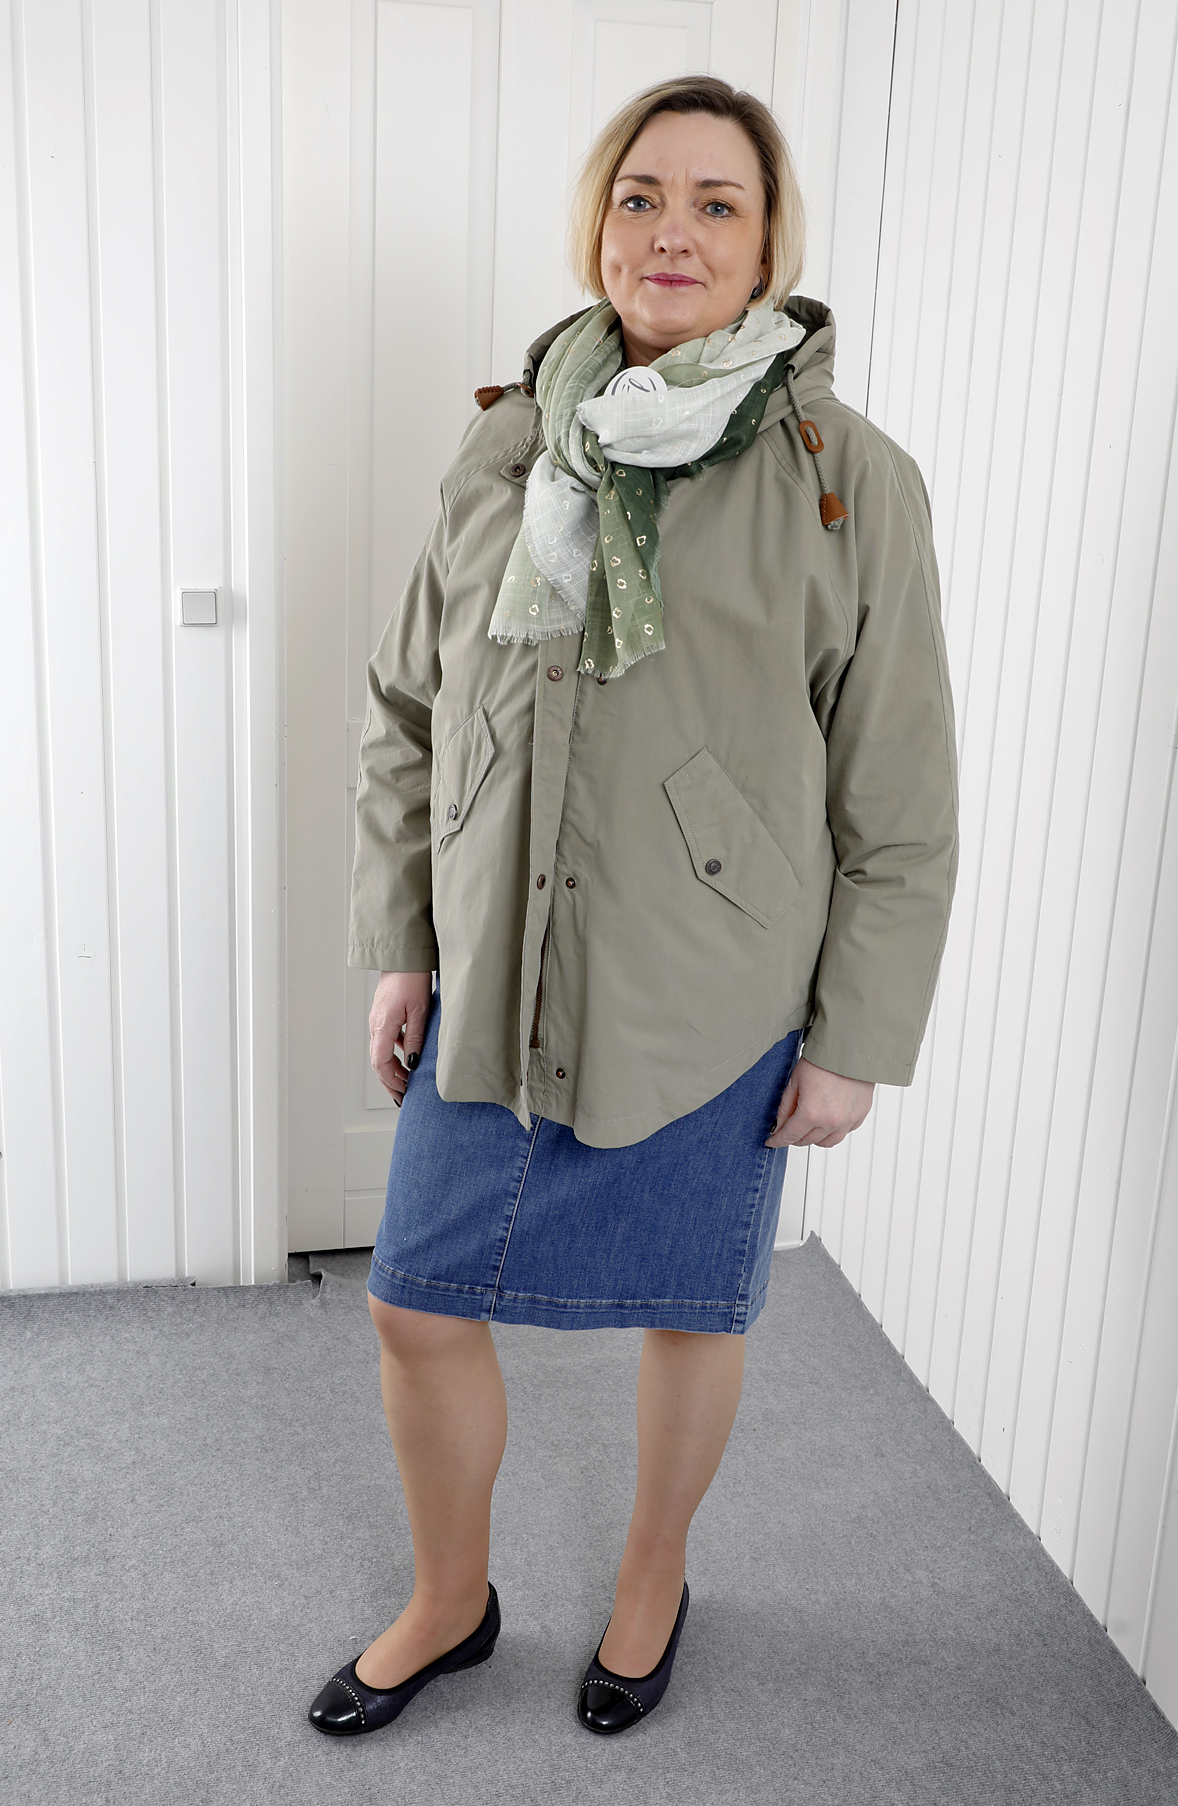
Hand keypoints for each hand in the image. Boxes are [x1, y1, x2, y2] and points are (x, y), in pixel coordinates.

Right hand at [370, 971, 432, 1105]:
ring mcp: (378, 1019)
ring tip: (408, 1081)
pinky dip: (394, 1054)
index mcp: (382, 1026)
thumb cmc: (412, 978)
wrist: (403, 955)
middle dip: (390, 1081)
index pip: (380, 1063)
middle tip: (403, 1096)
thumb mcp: (420, 1011)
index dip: (391, 1081)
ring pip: (381, 1052)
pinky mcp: (383, 1014)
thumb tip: (413, 1065)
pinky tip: (408, 1057)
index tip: (403, 1093)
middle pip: (378, 1061)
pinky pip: (386, 1040)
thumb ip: (415, 1040)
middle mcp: (376, 1025)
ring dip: (393, 1069)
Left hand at [765, 1055, 874, 1148]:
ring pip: (826, 1142)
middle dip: (795, 1137)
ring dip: (815, 1137)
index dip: (777, 1140)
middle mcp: (830, 1122)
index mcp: (811, 1113)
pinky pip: (844, 1132)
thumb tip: (780, 1123)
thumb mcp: (795, 1081)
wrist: (850, 1049)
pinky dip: (833, 1130)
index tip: (772, 1142)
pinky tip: (827, 1118)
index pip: (789, 1136)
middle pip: (807, 1141)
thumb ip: (786, 1107)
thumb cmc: (824, 1060)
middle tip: (789, 1128)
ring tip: (809, 1126)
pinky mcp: (860, 1115)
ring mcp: (847, 1121)